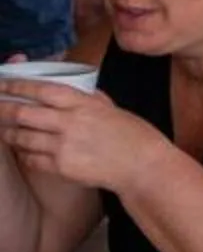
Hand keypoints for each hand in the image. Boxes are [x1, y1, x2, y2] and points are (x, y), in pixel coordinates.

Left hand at [0, 82, 165, 194]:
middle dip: (2, 109)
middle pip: (24, 114)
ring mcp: (63, 147)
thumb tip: (66, 92)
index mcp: (84, 104)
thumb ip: (86, 100)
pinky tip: (23, 149)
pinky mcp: (61, 168)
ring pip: (22, 138)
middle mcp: (70, 123)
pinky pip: (31, 158)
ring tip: (4, 130)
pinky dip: (24, 152)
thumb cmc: (132, 135)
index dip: (18, 86)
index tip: (2, 83)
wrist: (141, 166)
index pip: (42, 90)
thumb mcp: (111, 108)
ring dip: (9, 133)